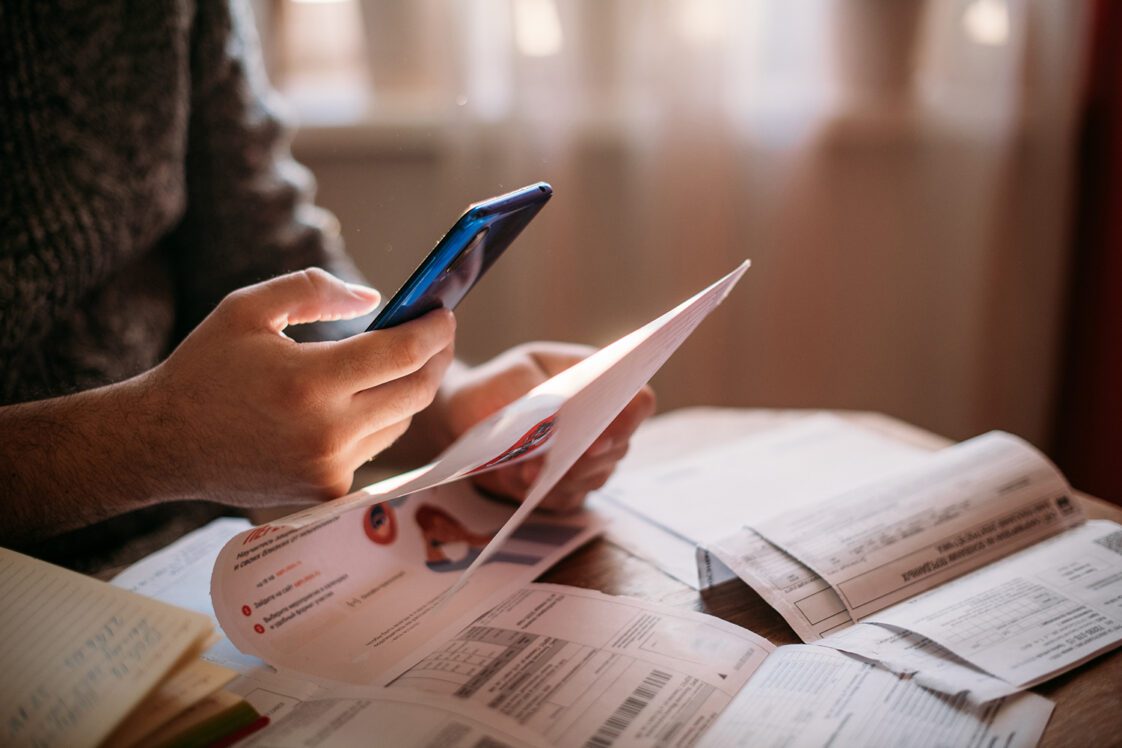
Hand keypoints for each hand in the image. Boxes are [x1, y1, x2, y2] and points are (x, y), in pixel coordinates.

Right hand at [145, 268, 454, 505]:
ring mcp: (330, 468)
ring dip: (409, 388)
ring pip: (399, 421)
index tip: (445, 313)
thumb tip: (375, 300)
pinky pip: (374, 447)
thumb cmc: (204, 368)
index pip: (400, 354)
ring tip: (406, 359)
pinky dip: (379, 418)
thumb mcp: (247, 308)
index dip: (432, 331)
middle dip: (435, 358)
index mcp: (309, 382)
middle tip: (439, 333)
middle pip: (415, 392)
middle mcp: (327, 432)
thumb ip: (314, 290)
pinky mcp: (327, 491)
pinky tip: (370, 395)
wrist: (162, 444)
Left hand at [437, 343, 655, 511]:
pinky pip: (568, 498)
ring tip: (522, 472)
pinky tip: (519, 481)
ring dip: (559, 478)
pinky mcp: (568, 486)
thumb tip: (555, 431)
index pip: (638, 402)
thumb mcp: (514, 376)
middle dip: (581, 459)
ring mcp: (590, 458)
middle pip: (618, 448)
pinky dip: (544, 493)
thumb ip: (538, 398)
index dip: (627, 421)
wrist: (471, 414)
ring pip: (594, 477)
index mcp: (601, 382)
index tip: (598, 438)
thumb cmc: (499, 384)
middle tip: (548, 462)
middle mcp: (604, 422)